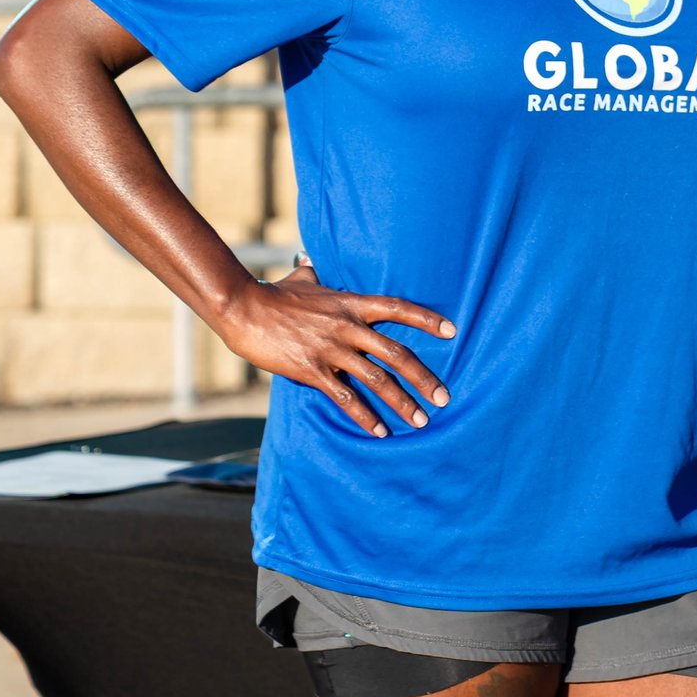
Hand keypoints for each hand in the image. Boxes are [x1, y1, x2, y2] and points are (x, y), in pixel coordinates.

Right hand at [214, 262, 455, 437]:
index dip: (426, 319)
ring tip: (420, 421)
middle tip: (444, 397)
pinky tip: (379, 431)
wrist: (243, 309)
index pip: (398, 308)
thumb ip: (317, 275)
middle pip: (396, 352)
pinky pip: (345, 397)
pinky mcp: (312, 370)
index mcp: (351, 303)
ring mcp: (331, 349)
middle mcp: (347, 326)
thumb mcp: (304, 279)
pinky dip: (364, 416)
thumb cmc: (275, 294)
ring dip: (401, 402)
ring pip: (376, 379)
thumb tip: (314, 265)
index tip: (452, 331)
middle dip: (423, 377)